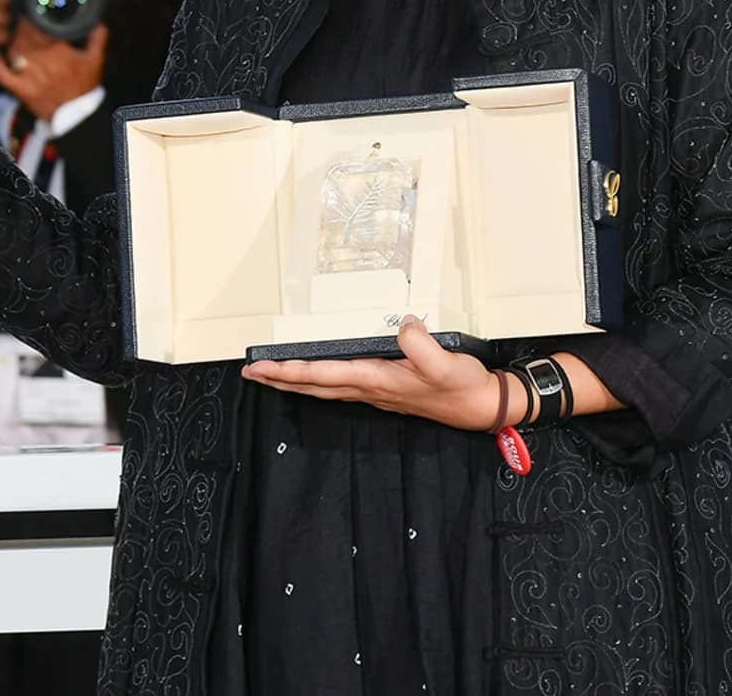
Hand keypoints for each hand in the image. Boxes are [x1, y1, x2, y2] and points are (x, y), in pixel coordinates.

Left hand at [0, 20, 107, 120]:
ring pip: (14, 51)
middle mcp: (42, 61)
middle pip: (24, 38)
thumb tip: (99, 22)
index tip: (34, 14)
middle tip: (24, 24)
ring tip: (16, 37)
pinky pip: (4, 75)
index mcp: (59, 51)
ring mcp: (30, 76)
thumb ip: (98, 38)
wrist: (77, 115)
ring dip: (13, 42)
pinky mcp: (22, 89)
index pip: (40, 28)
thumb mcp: (96, 60)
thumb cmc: (84, 86)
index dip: (33, 19)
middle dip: (22, 28)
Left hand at [241, 316, 500, 430]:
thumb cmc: (462, 387)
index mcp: (378, 379)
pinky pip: (339, 386)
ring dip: (295, 381)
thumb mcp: (445, 363)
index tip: (263, 368)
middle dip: (280, 379)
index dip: (290, 371)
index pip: (324, 374)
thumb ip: (422, 345)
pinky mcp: (384, 389)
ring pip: (324, 388)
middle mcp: (370, 388)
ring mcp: (376, 391)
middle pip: (315, 385)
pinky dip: (317, 381)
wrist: (480, 407)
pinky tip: (313, 378)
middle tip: (251, 372)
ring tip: (271, 375)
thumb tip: (403, 324)